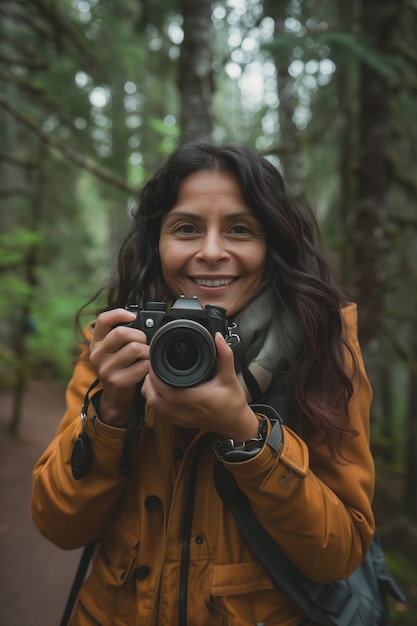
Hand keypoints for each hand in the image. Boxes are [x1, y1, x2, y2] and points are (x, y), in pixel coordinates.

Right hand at [89, 308, 149, 425]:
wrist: (116, 398)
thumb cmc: (120, 369)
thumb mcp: (114, 351)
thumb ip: (122, 336)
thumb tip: (143, 321)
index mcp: (96, 343)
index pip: (103, 320)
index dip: (119, 314)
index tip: (132, 316)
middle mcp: (97, 354)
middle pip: (122, 333)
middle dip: (140, 336)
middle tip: (144, 343)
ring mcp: (106, 369)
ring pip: (135, 348)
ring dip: (147, 352)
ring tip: (146, 358)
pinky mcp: (117, 381)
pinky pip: (142, 366)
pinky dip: (149, 366)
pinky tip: (146, 369)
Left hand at [141, 333, 258, 440]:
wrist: (234, 423)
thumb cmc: (233, 402)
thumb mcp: (230, 377)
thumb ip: (225, 356)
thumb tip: (218, 337)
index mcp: (197, 399)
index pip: (167, 391)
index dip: (156, 377)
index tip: (156, 363)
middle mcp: (186, 411)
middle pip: (154, 399)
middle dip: (149, 382)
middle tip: (152, 368)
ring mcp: (181, 419)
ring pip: (153, 407)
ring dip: (150, 391)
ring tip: (154, 377)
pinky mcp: (179, 422)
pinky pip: (158, 412)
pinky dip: (154, 400)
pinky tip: (159, 390)